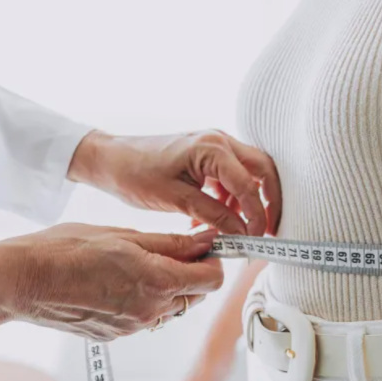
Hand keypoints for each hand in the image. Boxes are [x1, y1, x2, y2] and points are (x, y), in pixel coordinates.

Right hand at [0, 225, 222, 338]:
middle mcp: (150, 312)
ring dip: (171, 287)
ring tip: (142, 262)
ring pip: (172, 308)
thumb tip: (207, 240)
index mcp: (157, 282)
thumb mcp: (125, 235)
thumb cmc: (65, 249)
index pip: (212, 279)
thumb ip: (172, 243)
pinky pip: (146, 317)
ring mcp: (132, 328)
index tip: (204, 244)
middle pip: (195, 295)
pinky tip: (121, 280)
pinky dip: (147, 300)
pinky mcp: (115, 335)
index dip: (214, 259)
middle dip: (194, 272)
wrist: (20, 281)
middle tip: (174, 248)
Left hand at [67, 130, 281, 235]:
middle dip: (269, 201)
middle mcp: (219, 140)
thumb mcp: (176, 200)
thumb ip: (214, 215)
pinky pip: (233, 174)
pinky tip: (217, 217)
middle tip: (269, 231)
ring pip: (251, 172)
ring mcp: (216, 144)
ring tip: (239, 228)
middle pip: (263, 170)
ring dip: (250, 199)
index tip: (257, 239)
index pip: (249, 185)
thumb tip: (242, 233)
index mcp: (212, 148)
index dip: (257, 215)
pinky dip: (232, 196)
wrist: (112, 160)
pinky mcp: (209, 153)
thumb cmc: (136, 174)